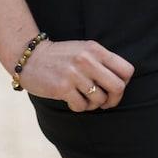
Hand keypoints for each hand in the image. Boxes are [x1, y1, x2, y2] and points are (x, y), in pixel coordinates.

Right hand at [18, 38, 133, 111]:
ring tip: (83, 98)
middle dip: (114, 100)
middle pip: (118, 87)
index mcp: (95, 50)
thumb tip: (123, 82)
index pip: (127, 70)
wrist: (30, 58)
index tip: (113, 88)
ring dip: (93, 104)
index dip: (124, 83)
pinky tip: (72, 100)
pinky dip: (79, 107)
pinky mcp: (62, 87)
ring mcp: (74, 74)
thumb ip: (102, 61)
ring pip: (99, 99)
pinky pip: (82, 106)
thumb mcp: (84, 50)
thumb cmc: (61, 57)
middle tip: (105, 102)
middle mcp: (87, 60)